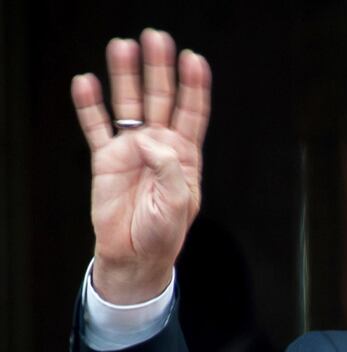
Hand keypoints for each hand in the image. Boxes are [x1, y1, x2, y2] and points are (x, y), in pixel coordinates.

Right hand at [71, 29, 210, 303]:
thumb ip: (169, 169)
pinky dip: (90, 106)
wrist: (134, 254)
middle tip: (157, 38)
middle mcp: (159, 146)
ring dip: (126, 77)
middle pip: (160, 99)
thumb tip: (148, 140)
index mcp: (185, 156)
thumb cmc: (163, 232)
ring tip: (123, 48)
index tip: (194, 60)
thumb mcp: (178, 203)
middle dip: (159, 69)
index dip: (194, 86)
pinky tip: (86, 83)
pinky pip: (97, 127)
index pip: (192, 112)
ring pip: (128, 105)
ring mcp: (132, 149)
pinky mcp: (106, 159)